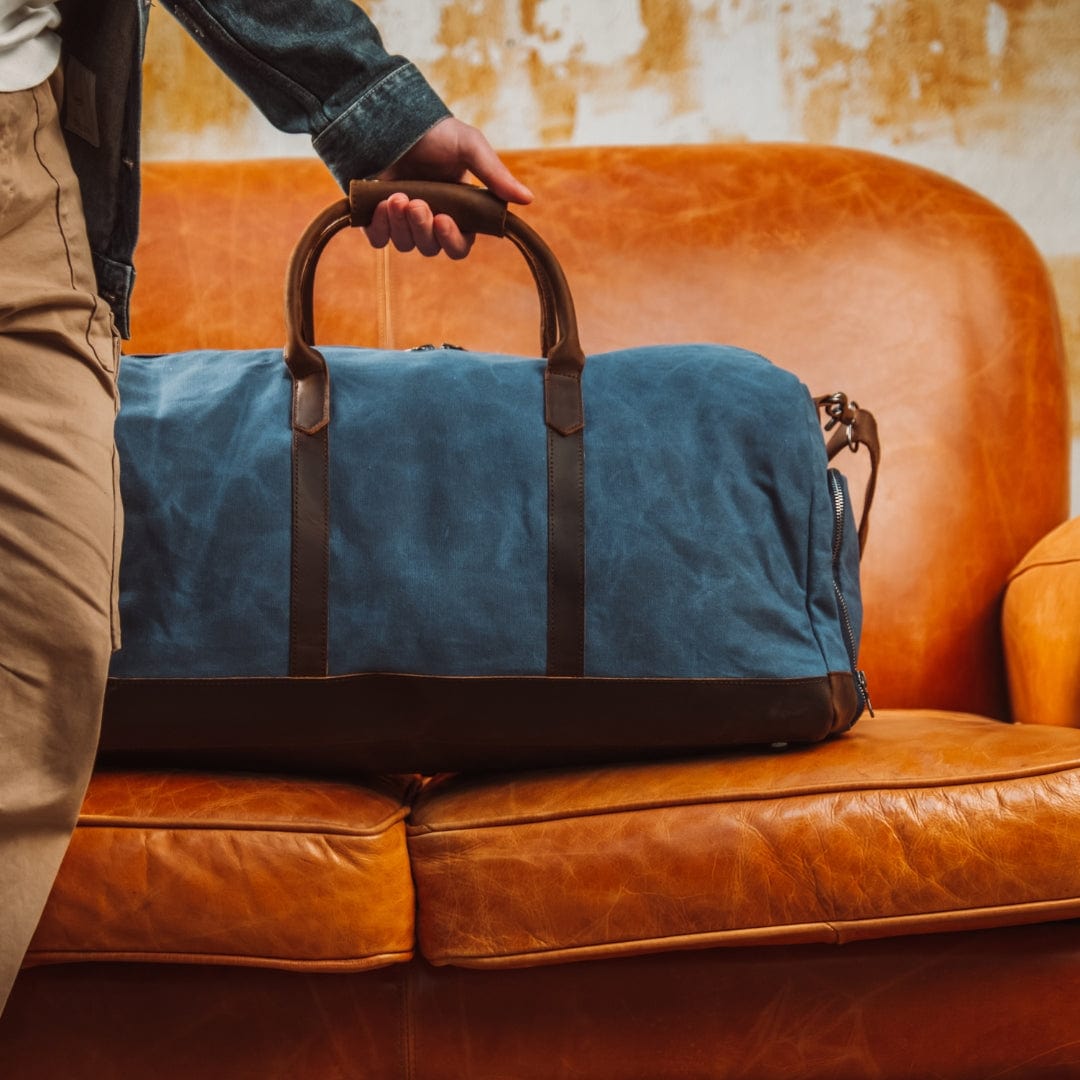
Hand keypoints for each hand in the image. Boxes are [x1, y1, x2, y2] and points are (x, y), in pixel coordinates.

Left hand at [365, 117, 532, 259]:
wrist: (391, 116)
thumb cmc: (435, 132)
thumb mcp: (470, 147)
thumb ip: (496, 176)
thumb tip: (529, 200)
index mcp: (457, 211)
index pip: (459, 245)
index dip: (452, 240)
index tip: (444, 220)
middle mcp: (431, 220)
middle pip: (431, 248)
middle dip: (424, 229)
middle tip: (417, 203)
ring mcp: (403, 220)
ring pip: (405, 244)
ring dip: (402, 225)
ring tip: (397, 197)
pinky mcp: (376, 217)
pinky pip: (379, 240)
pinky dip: (380, 228)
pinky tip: (383, 204)